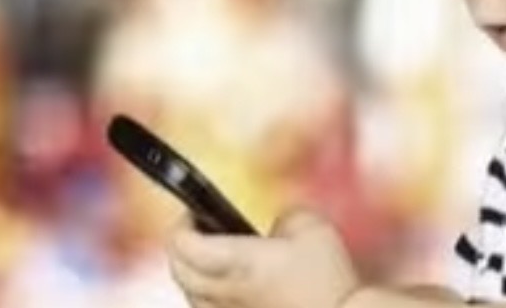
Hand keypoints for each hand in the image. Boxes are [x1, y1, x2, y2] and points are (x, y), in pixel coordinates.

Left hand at [167, 208, 360, 307]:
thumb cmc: (327, 279)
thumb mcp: (310, 227)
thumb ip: (284, 218)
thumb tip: (274, 229)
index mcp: (235, 262)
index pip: (181, 244)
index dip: (182, 223)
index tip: (195, 211)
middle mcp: (224, 293)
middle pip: (178, 270)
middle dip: (182, 246)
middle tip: (199, 230)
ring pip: (191, 295)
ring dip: (193, 272)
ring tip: (215, 258)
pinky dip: (209, 295)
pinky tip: (232, 286)